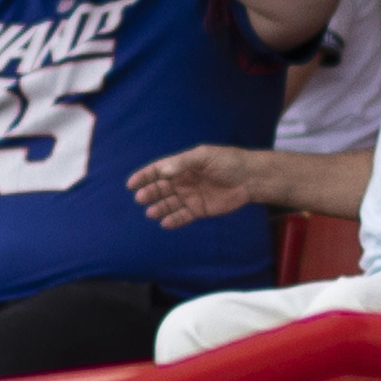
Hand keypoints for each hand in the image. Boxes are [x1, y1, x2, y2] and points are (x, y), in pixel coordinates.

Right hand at [127, 145, 252, 227]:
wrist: (250, 178)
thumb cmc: (228, 162)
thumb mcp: (204, 156)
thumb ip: (183, 163)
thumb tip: (163, 172)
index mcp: (181, 166)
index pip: (157, 171)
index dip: (143, 177)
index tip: (131, 184)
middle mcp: (183, 181)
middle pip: (160, 188)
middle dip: (149, 193)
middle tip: (141, 198)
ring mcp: (190, 196)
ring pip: (169, 204)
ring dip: (159, 208)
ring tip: (151, 212)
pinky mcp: (200, 209)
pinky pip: (183, 216)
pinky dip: (174, 220)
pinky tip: (165, 223)